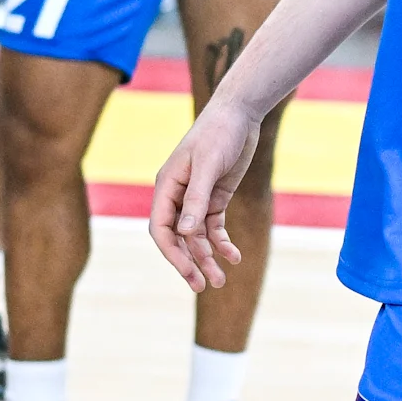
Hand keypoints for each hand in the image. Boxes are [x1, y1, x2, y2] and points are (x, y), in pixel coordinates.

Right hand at [148, 95, 266, 289]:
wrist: (240, 113)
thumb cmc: (219, 133)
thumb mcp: (208, 166)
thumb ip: (196, 199)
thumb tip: (186, 234)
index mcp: (167, 186)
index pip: (161, 228)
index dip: (172, 253)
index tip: (189, 273)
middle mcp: (178, 195)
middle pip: (177, 238)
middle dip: (189, 263)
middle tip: (204, 286)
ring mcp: (196, 197)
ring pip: (197, 237)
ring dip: (207, 258)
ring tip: (221, 280)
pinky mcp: (215, 197)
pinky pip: (214, 228)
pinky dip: (222, 243)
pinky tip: (234, 257)